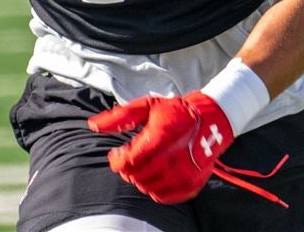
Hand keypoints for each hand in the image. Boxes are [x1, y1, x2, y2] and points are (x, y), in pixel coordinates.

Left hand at [88, 91, 233, 203]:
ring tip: (144, 164)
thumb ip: (119, 116)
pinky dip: (155, 188)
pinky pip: (163, 196)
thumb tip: (93, 125)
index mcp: (161, 137)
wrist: (210, 121)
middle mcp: (173, 159)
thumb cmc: (175, 112)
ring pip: (148, 188)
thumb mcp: (147, 106)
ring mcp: (184, 174)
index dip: (117, 160)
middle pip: (136, 176)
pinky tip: (155, 174)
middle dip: (127, 168)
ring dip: (140, 178)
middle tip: (130, 157)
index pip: (128, 162)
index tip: (117, 153)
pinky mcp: (191, 184)